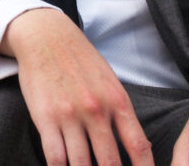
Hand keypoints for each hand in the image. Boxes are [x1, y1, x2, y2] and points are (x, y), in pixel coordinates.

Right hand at [2, 8, 153, 165]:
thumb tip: (143, 147)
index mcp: (118, 101)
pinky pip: (55, 156)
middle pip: (110, 162)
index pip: (139, 147)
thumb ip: (124, 115)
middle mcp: (96, 111)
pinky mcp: (45, 117)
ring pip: (81, 164)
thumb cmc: (80, 60)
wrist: (45, 37)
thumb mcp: (111, 83)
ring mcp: (70, 115)